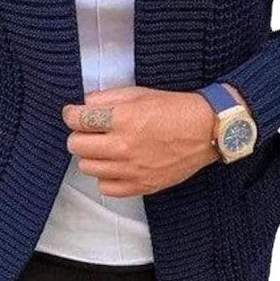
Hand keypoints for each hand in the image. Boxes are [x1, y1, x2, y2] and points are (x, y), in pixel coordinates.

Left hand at [61, 85, 218, 196]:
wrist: (207, 131)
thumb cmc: (175, 109)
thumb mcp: (140, 92)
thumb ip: (107, 97)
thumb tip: (84, 104)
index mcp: (122, 118)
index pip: (76, 120)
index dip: (71, 114)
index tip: (74, 114)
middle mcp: (123, 146)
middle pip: (76, 145)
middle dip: (79, 135)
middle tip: (91, 131)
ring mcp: (131, 169)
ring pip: (87, 167)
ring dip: (91, 156)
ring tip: (106, 148)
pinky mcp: (141, 185)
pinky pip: (106, 188)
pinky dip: (106, 177)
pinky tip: (116, 165)